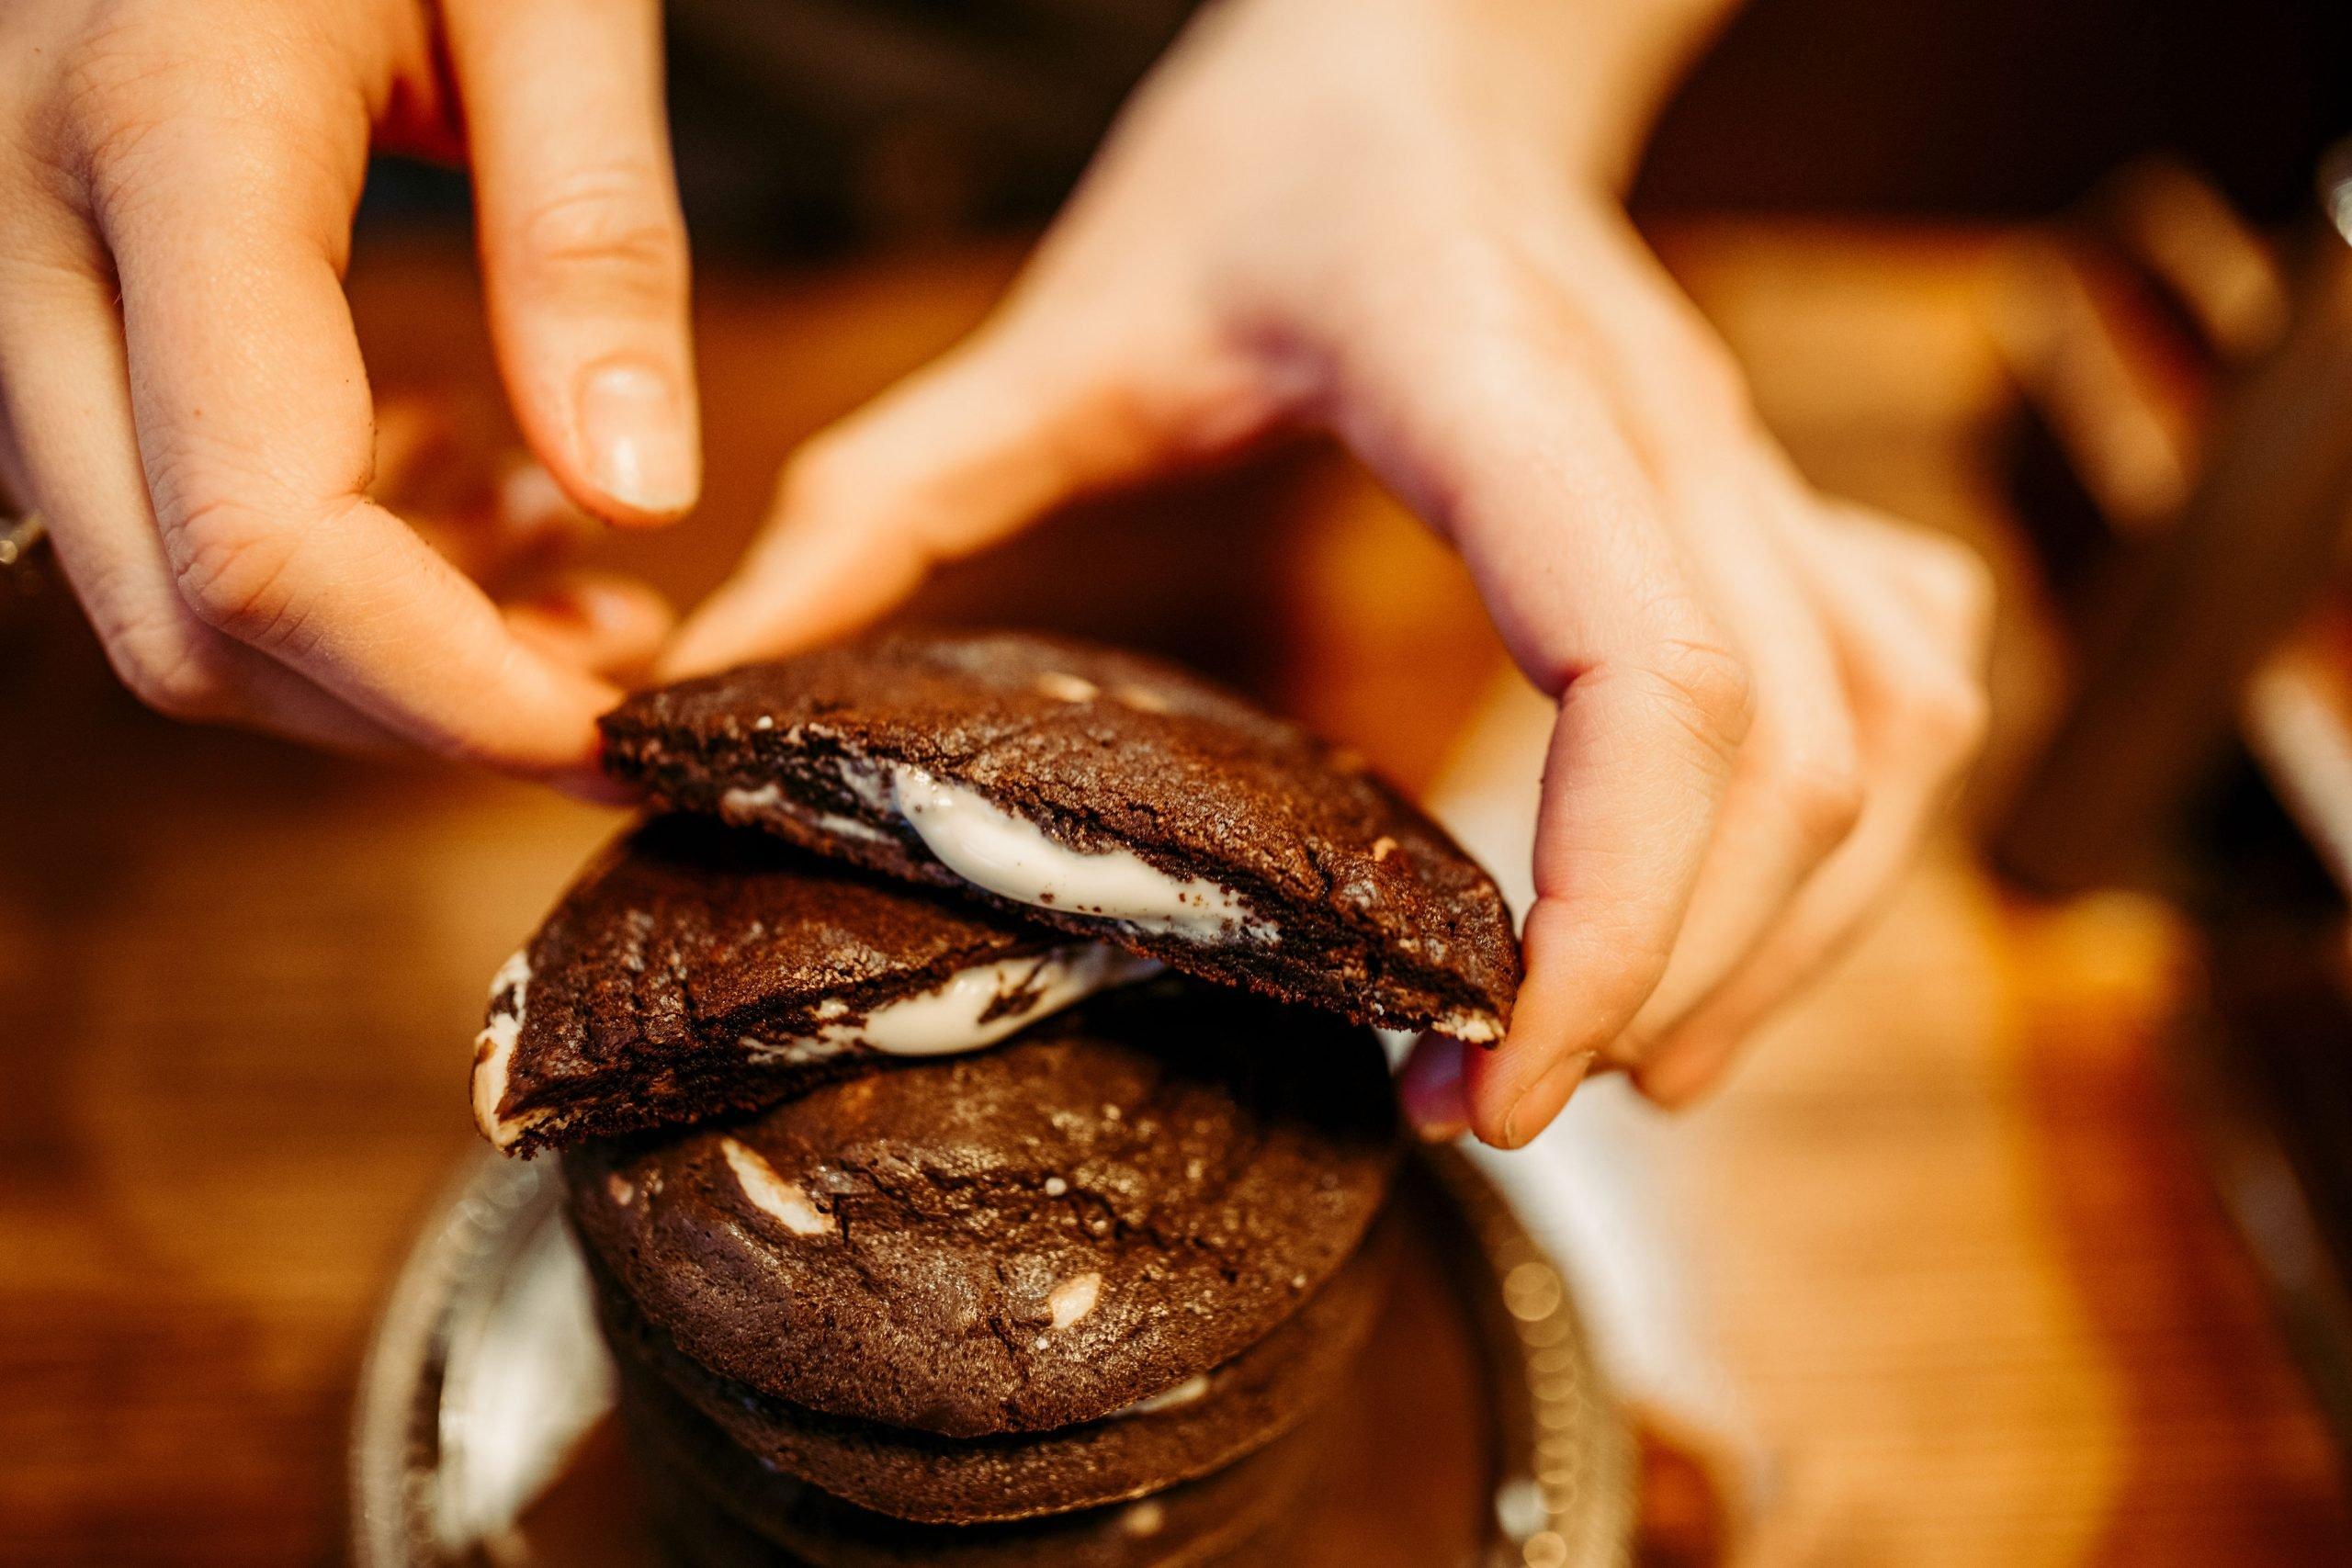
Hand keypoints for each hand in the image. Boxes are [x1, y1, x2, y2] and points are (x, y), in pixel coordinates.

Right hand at [2, 0, 697, 788]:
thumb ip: (590, 237)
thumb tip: (636, 503)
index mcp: (166, 142)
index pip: (264, 536)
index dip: (448, 687)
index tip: (619, 720)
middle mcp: (20, 237)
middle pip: (192, 621)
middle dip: (421, 706)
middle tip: (620, 663)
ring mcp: (3, 287)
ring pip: (162, 603)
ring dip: (381, 653)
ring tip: (574, 568)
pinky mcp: (38, 309)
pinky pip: (151, 521)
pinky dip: (326, 572)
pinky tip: (467, 487)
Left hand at [667, 0, 1990, 1144]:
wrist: (1442, 37)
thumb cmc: (1269, 156)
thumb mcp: (1074, 315)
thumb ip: (898, 493)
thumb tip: (717, 679)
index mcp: (1488, 375)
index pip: (1646, 665)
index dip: (1606, 905)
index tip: (1488, 1064)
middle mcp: (1662, 425)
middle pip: (1788, 749)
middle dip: (1668, 978)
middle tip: (1499, 1108)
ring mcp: (1744, 460)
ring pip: (1882, 734)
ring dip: (1780, 936)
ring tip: (1624, 1065)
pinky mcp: (1776, 492)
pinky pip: (1905, 685)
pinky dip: (1844, 840)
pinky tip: (1737, 914)